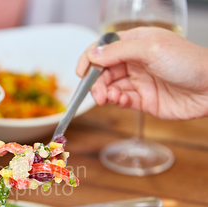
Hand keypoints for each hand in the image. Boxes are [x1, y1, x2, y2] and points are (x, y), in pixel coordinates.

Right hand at [77, 27, 207, 119]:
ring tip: (108, 98)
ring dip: (105, 93)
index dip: (90, 59)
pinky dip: (116, 101)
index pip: (105, 49)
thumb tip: (92, 55)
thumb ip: (118, 52)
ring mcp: (140, 81)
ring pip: (110, 87)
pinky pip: (122, 101)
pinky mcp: (144, 100)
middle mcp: (136, 61)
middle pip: (104, 71)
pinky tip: (119, 101)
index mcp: (136, 43)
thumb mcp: (150, 49)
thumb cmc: (188, 62)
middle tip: (97, 93)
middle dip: (96, 81)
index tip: (81, 71)